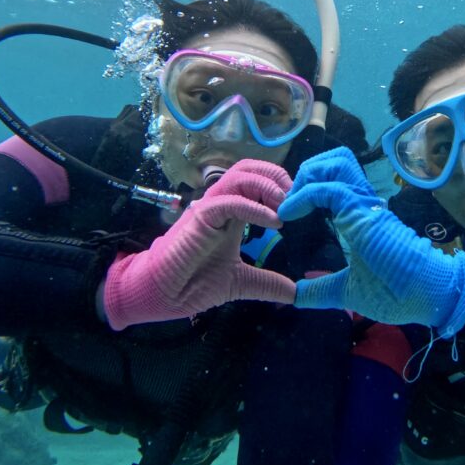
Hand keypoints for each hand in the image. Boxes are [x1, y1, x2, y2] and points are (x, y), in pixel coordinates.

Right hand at [103, 160, 295, 329]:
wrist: (163, 295)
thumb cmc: (195, 283)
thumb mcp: (241, 283)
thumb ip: (267, 284)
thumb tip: (294, 293)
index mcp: (232, 213)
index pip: (256, 181)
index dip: (279, 185)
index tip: (300, 204)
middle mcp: (221, 204)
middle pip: (250, 169)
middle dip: (276, 177)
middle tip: (298, 198)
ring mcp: (210, 207)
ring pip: (240, 176)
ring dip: (268, 186)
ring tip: (286, 206)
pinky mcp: (200, 217)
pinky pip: (229, 201)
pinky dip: (254, 207)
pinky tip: (274, 221)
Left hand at [277, 148, 464, 335]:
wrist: (428, 297)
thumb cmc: (396, 293)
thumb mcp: (347, 291)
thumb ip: (322, 289)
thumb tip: (296, 294)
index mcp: (362, 216)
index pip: (336, 180)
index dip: (309, 186)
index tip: (288, 212)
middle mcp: (364, 204)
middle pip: (337, 160)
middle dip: (307, 172)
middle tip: (289, 202)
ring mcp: (365, 206)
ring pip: (336, 163)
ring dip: (308, 176)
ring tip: (291, 203)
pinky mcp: (363, 213)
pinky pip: (329, 189)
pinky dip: (303, 196)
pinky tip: (288, 213)